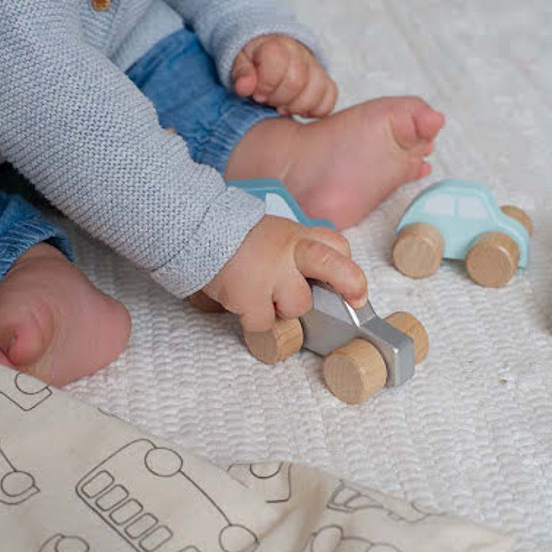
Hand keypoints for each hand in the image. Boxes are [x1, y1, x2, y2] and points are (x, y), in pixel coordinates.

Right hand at [203, 216, 366, 332]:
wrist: (196, 228)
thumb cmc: (235, 235)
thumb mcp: (274, 231)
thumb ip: (296, 251)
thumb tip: (316, 279)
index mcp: (297, 234)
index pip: (336, 245)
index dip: (346, 268)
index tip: (354, 289)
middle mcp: (289, 251)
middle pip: (332, 266)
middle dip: (351, 284)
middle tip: (355, 300)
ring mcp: (270, 274)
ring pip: (297, 306)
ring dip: (283, 308)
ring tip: (263, 294)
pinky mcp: (249, 296)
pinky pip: (264, 323)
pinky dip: (255, 320)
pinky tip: (244, 304)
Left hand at [231, 34, 337, 116]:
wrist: (271, 53)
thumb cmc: (255, 62)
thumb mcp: (239, 62)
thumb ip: (241, 73)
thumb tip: (245, 86)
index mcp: (277, 46)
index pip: (278, 64)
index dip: (266, 85)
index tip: (258, 94)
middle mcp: (300, 54)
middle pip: (297, 81)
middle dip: (280, 98)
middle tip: (269, 101)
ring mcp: (315, 68)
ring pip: (317, 91)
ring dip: (297, 106)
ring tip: (283, 106)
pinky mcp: (325, 82)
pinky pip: (330, 98)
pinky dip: (316, 109)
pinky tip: (299, 110)